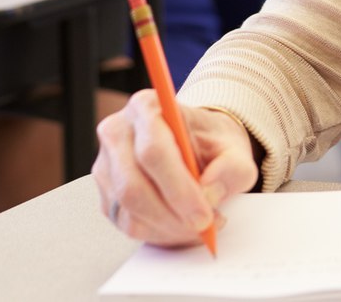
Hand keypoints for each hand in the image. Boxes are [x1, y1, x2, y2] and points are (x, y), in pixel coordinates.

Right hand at [93, 89, 259, 245]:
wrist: (197, 146)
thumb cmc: (212, 143)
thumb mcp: (235, 150)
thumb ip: (231, 168)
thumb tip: (209, 194)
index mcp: (146, 106)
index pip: (153, 151)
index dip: (179, 188)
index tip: (204, 213)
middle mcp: (117, 132)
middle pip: (133, 185)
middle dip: (172, 214)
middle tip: (204, 227)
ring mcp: (106, 166)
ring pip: (129, 210)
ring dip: (168, 226)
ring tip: (200, 225)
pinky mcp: (106, 195)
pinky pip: (127, 224)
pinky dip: (159, 232)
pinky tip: (183, 226)